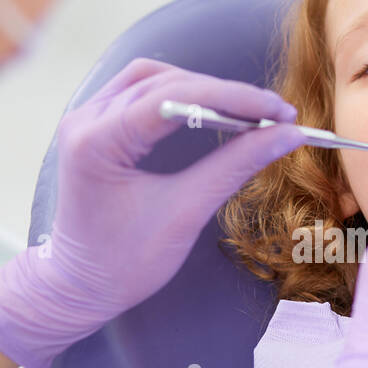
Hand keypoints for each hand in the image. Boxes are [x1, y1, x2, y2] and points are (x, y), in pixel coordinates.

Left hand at [0, 58, 305, 367]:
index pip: (175, 98)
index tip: (280, 112)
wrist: (79, 287)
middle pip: (166, 83)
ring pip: (153, 80)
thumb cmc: (125, 262)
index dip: (234, 98)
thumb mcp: (186, 213)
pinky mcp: (96, 127)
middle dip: (226, 95)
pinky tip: (211, 109)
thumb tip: (287, 136)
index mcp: (97, 142)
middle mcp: (85, 119)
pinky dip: (180, 96)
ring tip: (247, 111)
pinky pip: (141, 93)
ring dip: (202, 90)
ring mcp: (86, 119)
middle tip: (275, 115)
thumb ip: (235, 166)